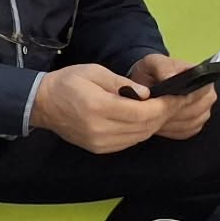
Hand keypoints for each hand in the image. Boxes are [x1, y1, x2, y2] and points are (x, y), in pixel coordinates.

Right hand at [30, 63, 170, 153]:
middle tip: (176, 102)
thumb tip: (146, 95)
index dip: (164, 106)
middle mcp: (100, 129)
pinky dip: (142, 130)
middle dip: (164, 114)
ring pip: (140, 136)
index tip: (177, 96)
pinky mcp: (100, 148)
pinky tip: (145, 119)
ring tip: (164, 110)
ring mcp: (100, 142)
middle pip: (145, 127)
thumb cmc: (68, 82)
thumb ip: (122, 82)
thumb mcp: (94, 71)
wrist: (42, 104)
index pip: (142, 112)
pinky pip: (130, 141)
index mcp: (98, 107)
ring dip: (155, 124)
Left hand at [129, 54, 216, 140]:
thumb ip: (162, 67)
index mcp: (203, 78)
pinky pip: (186, 132)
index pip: (202, 92)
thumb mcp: (153, 63)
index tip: (164, 101)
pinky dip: (171, 130)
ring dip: (171, 123)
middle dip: (173, 112)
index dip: (182, 98)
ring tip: (152, 117)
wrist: (147, 82)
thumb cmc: (152, 71)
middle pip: (196, 110)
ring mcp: (203, 112)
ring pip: (191, 123)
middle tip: (153, 111)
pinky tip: (157, 124)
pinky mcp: (195, 125)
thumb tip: (170, 77)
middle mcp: (208, 96)